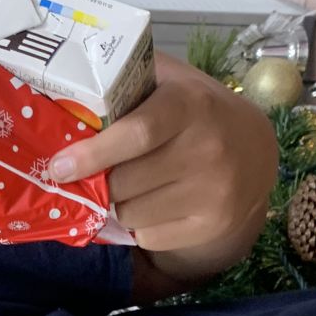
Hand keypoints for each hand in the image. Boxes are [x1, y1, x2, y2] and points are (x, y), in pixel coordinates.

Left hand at [51, 53, 279, 284]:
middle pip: (124, 182)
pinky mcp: (212, 225)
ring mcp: (213, 192)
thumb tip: (68, 88)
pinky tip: (156, 204)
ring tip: (135, 185)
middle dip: (102, 181)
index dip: (93, 153)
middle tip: (101, 174)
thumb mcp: (171, 81)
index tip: (59, 167)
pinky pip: (150, 237)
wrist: (256, 151)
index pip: (136, 135)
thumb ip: (129, 79)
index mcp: (189, 106)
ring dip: (120, 203)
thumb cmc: (196, 111)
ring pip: (131, 213)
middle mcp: (207, 149)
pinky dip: (141, 225)